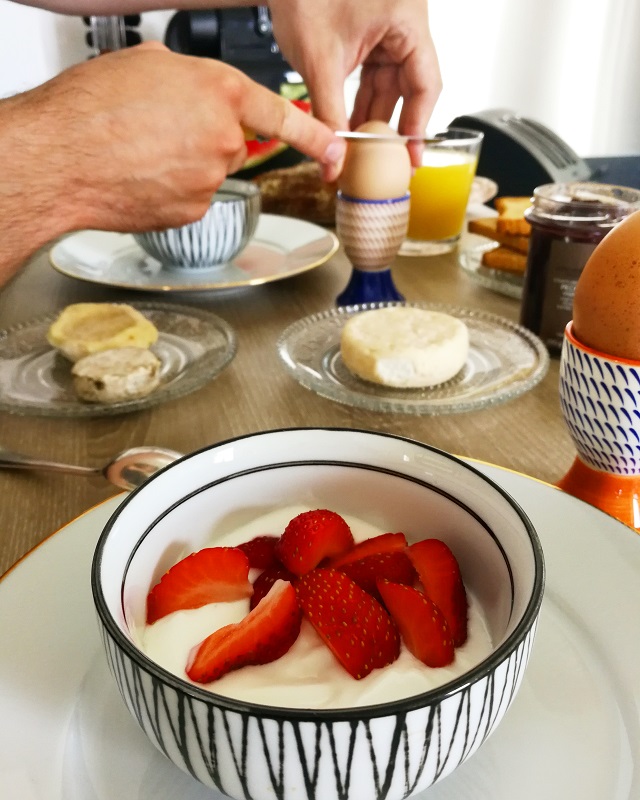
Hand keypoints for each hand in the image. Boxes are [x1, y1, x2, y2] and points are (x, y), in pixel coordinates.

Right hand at [0, 41, 345, 283]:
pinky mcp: (194, 210)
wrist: (61, 159)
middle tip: (161, 130)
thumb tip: (196, 90)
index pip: (281, 115)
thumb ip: (189, 78)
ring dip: (185, 163)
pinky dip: (172, 188)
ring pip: (210, 171)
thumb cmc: (92, 109)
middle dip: (207, 137)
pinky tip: (142, 176)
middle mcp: (222, 139)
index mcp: (218, 92)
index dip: (313, 134)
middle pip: (234, 143)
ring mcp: (210, 179)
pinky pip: (193, 197)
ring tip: (141, 152)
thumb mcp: (146, 64)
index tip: (335, 149)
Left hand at [268, 0, 441, 154]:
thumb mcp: (320, 64)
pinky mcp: (372, 34)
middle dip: (391, 125)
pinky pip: (374, 74)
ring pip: (389, 84)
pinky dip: (362, 99)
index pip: (426, 83)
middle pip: (409, 86)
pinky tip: (351, 125)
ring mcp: (390, 27)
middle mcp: (405, 22)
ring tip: (361, 149)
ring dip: (373, 116)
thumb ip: (329, 117)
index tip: (410, 156)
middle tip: (385, 163)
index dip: (418, 124)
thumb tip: (335, 162)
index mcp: (407, 19)